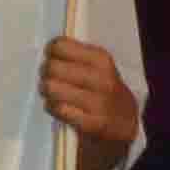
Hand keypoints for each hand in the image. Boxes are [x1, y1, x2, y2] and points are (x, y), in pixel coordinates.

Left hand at [37, 37, 139, 157]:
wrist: (124, 121)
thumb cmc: (104, 89)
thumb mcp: (98, 66)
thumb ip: (75, 55)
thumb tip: (49, 49)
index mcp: (101, 60)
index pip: (61, 47)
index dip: (50, 52)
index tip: (51, 57)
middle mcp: (101, 79)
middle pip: (53, 67)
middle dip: (45, 72)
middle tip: (48, 76)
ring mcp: (96, 102)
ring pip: (52, 88)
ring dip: (46, 91)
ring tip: (52, 92)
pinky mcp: (89, 123)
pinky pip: (57, 109)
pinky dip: (52, 107)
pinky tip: (58, 106)